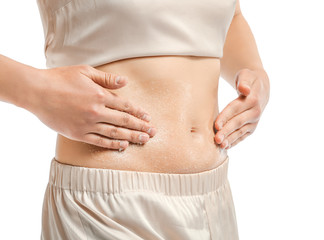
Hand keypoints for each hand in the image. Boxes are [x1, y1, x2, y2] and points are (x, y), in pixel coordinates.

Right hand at [28, 64, 156, 150]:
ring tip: (144, 140)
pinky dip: (112, 144)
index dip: (138, 112)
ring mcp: (88, 124)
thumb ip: (106, 78)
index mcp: (99, 95)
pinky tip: (123, 146)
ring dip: (132, 137)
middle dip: (140, 126)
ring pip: (115, 133)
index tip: (148, 117)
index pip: (125, 105)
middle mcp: (97, 112)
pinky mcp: (78, 134)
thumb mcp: (85, 72)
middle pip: (124, 121)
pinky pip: (99, 141)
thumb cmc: (60, 78)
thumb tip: (125, 82)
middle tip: (152, 132)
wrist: (37, 92)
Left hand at [214, 68, 269, 148]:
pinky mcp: (252, 127)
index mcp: (252, 99)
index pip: (235, 109)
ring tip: (220, 145)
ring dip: (230, 139)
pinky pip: (243, 135)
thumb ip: (244, 82)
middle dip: (226, 131)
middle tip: (216, 139)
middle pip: (237, 122)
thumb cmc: (248, 80)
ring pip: (240, 131)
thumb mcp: (246, 75)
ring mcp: (254, 121)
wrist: (261, 88)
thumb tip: (244, 90)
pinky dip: (235, 141)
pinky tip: (226, 146)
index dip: (225, 117)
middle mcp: (255, 112)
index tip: (216, 125)